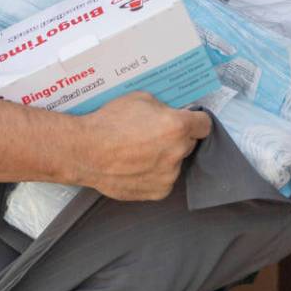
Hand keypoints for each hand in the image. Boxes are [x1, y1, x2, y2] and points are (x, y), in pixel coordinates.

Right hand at [75, 92, 211, 200]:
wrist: (85, 151)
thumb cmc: (108, 122)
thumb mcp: (138, 98)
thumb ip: (161, 107)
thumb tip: (169, 114)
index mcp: (177, 126)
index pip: (204, 125)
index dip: (196, 121)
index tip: (189, 122)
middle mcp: (177, 152)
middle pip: (188, 143)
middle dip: (176, 138)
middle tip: (153, 134)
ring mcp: (169, 175)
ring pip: (175, 163)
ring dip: (164, 157)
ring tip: (138, 152)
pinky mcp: (158, 191)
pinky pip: (163, 179)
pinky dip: (154, 173)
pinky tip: (135, 165)